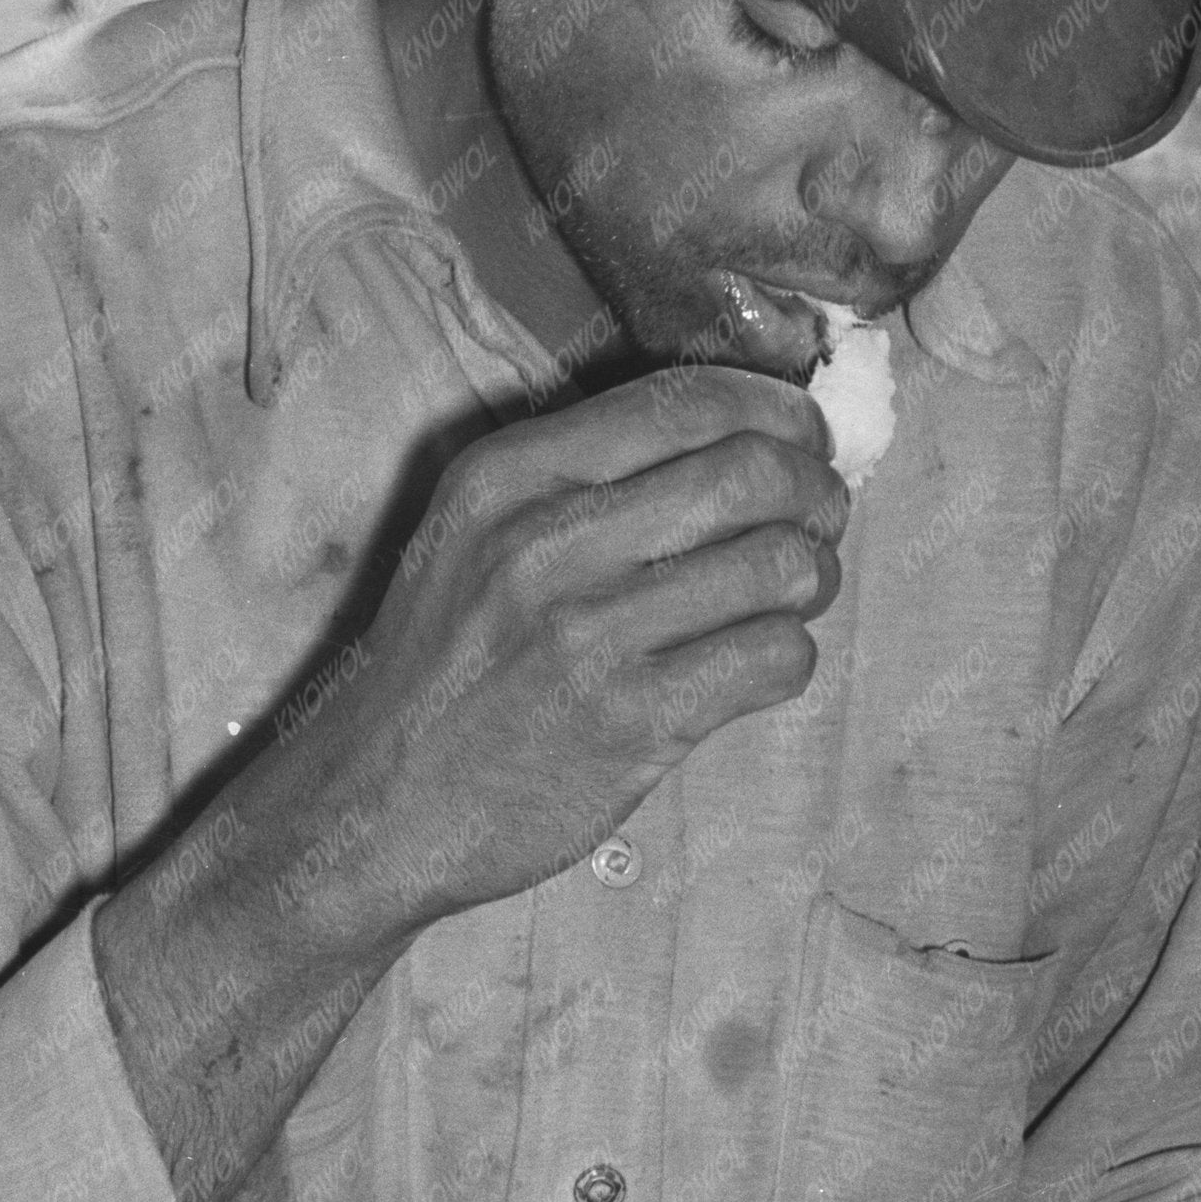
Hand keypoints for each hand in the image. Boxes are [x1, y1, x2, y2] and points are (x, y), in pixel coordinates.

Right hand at [327, 361, 850, 945]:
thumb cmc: (448, 662)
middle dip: (815, 491)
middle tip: (821, 519)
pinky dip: (790, 655)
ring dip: (812, 578)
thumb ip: (585, 475)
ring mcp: (591, 635)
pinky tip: (757, 663)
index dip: (776, 410)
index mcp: (512, 474)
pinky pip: (772, 660)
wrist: (379, 800)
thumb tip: (744, 436)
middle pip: (750, 474)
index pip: (684, 402)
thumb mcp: (476, 531)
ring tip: (790, 597)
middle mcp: (549, 542)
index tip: (805, 435)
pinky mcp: (633, 722)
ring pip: (779, 566)